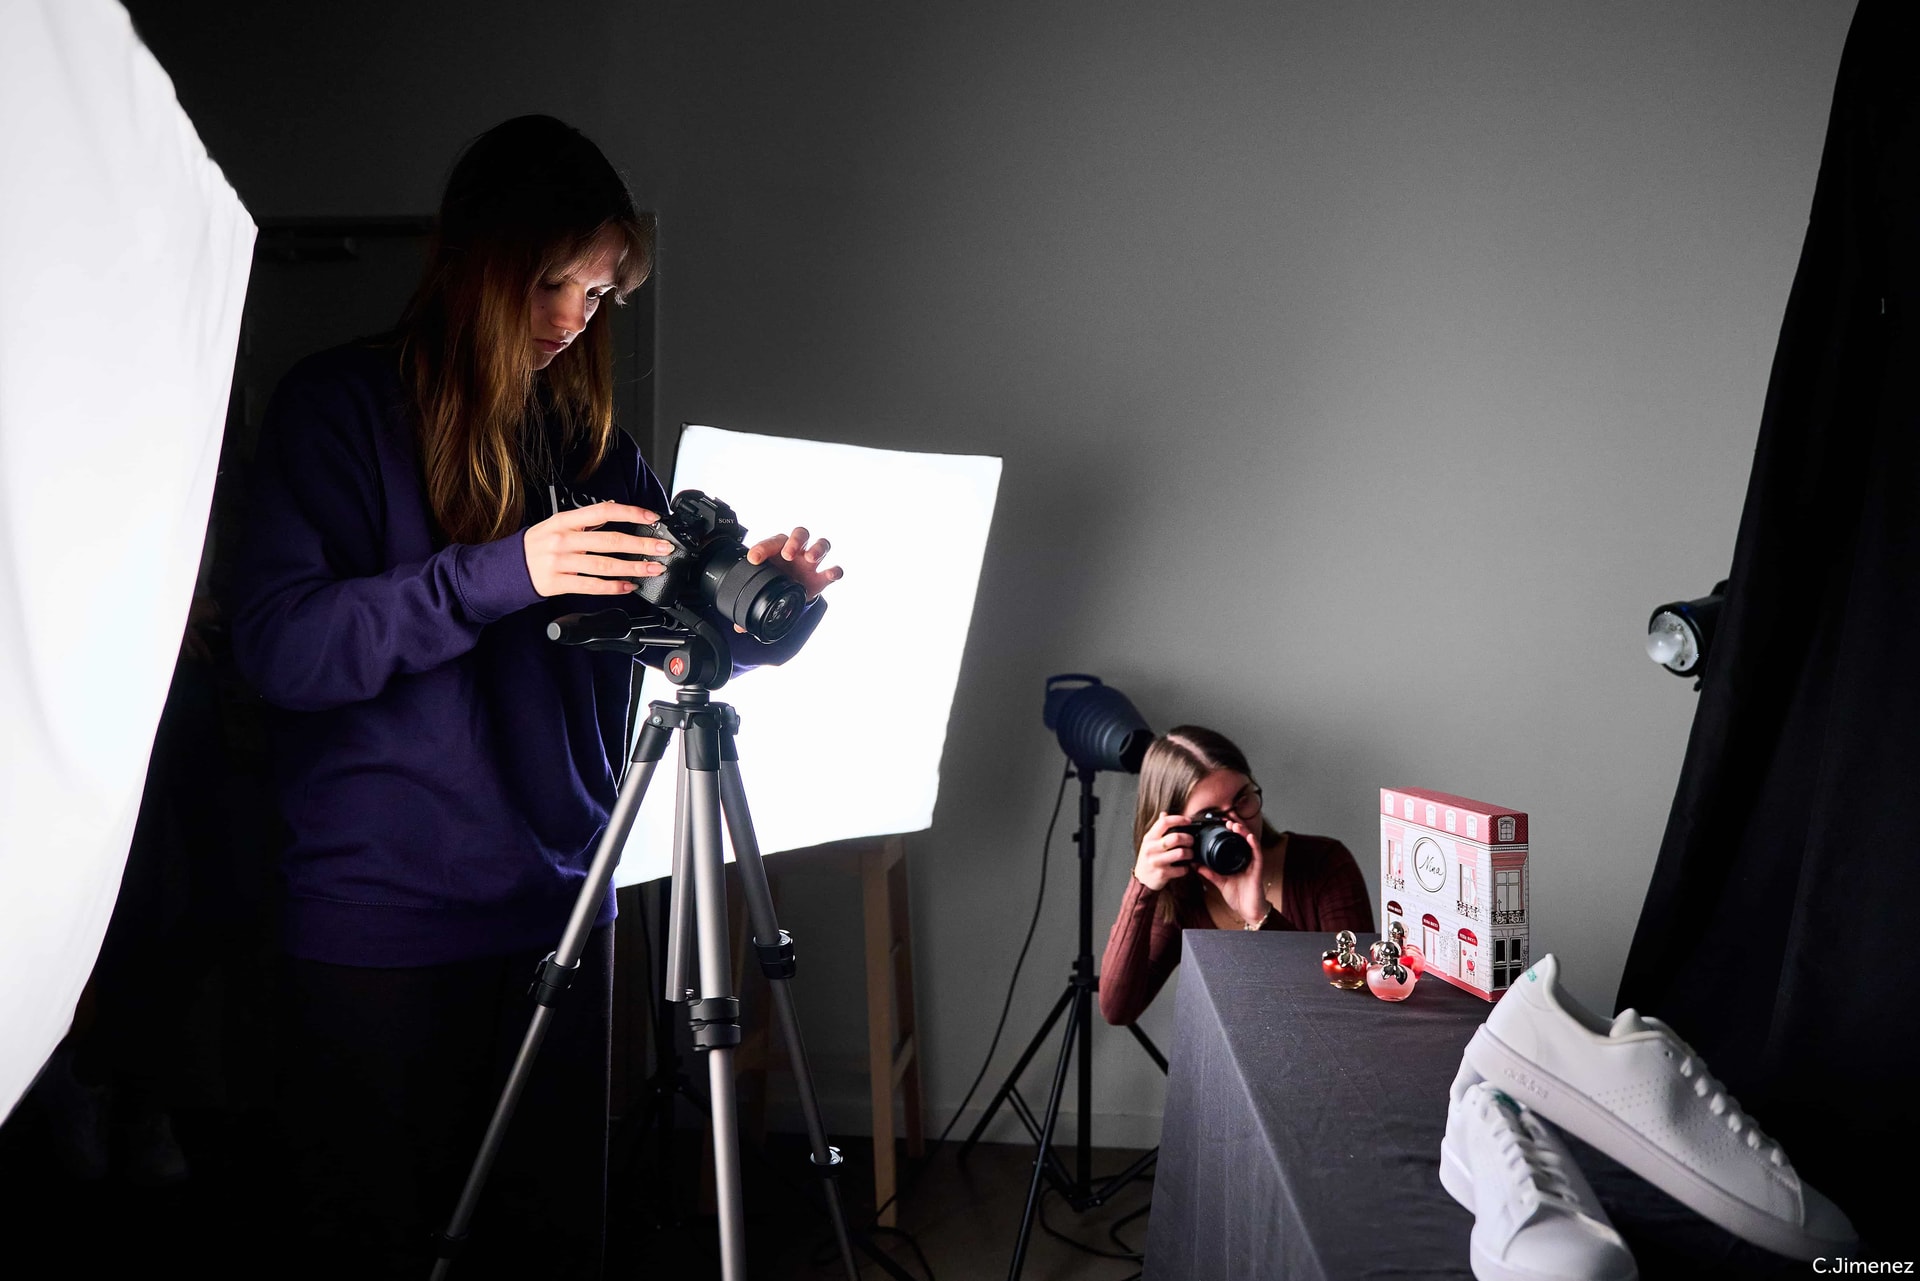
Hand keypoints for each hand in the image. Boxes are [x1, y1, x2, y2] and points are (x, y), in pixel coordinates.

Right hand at [522, 501, 673, 597]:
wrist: (507, 568)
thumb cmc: (537, 545)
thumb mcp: (556, 525)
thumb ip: (584, 520)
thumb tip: (614, 507)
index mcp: (565, 521)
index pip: (603, 512)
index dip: (631, 514)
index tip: (653, 518)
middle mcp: (563, 540)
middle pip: (609, 541)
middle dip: (641, 544)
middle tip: (662, 548)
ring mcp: (560, 563)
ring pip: (604, 565)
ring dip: (633, 568)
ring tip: (652, 569)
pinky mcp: (558, 584)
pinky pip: (591, 586)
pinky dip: (613, 587)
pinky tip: (629, 586)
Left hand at [745, 526, 843, 599]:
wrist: (791, 589)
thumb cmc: (776, 579)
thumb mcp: (763, 587)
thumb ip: (751, 605)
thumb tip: (739, 626)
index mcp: (777, 550)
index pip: (771, 543)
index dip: (763, 548)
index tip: (754, 559)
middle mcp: (797, 552)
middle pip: (801, 534)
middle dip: (795, 542)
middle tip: (788, 554)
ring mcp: (811, 563)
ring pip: (820, 545)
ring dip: (817, 549)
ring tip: (810, 558)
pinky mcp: (822, 578)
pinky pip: (833, 570)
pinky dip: (834, 571)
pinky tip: (830, 574)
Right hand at [1132, 812, 1194, 891]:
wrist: (1141, 879)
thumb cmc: (1148, 858)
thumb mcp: (1149, 842)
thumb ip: (1157, 828)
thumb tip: (1164, 813)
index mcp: (1149, 838)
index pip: (1164, 822)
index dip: (1179, 819)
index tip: (1188, 821)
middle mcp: (1151, 848)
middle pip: (1175, 837)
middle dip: (1188, 839)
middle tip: (1191, 841)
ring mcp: (1156, 861)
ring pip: (1180, 853)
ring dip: (1190, 853)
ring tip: (1190, 854)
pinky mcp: (1162, 874)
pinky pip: (1181, 869)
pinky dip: (1186, 868)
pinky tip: (1185, 866)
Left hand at [1196, 817, 1268, 925]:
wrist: (1248, 911)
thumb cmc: (1239, 896)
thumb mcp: (1220, 882)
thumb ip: (1209, 872)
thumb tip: (1195, 864)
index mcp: (1238, 860)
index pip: (1235, 840)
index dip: (1230, 829)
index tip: (1221, 820)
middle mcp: (1247, 858)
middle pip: (1244, 838)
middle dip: (1237, 825)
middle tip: (1227, 817)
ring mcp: (1253, 863)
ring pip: (1250, 842)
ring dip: (1243, 832)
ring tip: (1235, 824)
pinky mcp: (1258, 869)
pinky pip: (1257, 854)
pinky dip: (1253, 844)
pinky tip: (1249, 837)